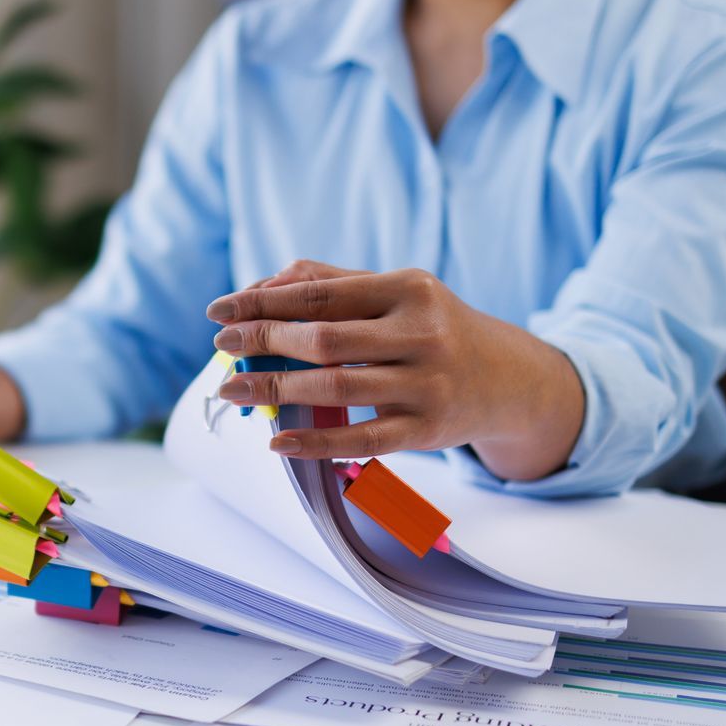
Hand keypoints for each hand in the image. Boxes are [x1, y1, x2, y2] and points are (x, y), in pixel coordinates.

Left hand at [207, 260, 585, 480]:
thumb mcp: (394, 293)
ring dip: (275, 388)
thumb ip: (330, 284)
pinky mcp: (427, 429)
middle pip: (325, 339)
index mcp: (408, 289)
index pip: (320, 294)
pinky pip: (363, 440)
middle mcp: (422, 333)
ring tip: (231, 389)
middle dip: (264, 341)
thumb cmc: (430, 329)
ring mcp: (427, 384)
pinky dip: (315, 442)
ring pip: (337, 388)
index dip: (263, 302)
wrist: (506, 378)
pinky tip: (276, 441)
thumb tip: (259, 288)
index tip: (219, 311)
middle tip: (221, 348)